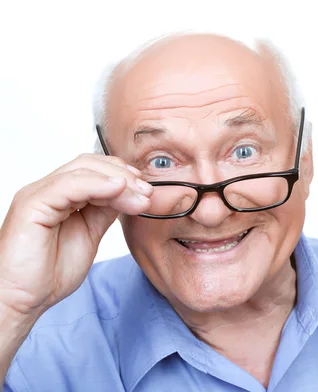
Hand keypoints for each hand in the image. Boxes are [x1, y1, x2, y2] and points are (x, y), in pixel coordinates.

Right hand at [0, 154, 152, 319]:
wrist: (22, 300)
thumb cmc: (48, 273)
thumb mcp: (90, 235)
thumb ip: (104, 212)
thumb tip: (129, 195)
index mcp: (61, 195)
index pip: (95, 169)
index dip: (124, 175)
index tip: (147, 190)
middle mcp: (48, 190)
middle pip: (90, 164)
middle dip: (125, 175)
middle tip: (147, 192)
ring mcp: (38, 194)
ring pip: (82, 170)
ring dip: (118, 181)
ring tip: (140, 196)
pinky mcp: (32, 205)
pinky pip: (68, 185)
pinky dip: (97, 185)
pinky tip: (118, 191)